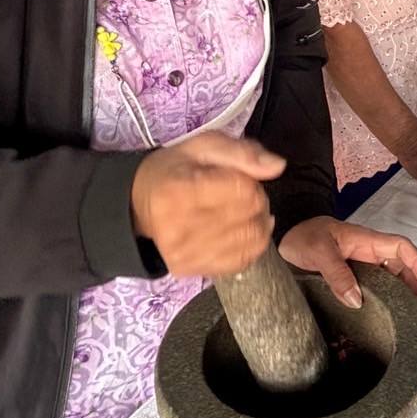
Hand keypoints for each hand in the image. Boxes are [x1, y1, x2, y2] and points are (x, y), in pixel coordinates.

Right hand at [130, 134, 283, 276]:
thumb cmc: (173, 170)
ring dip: (257, 221)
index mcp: (178, 191)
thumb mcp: (202, 147)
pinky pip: (244, 260)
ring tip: (240, 211)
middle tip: (239, 193)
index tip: (238, 176)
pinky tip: (240, 230)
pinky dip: (251, 243)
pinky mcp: (194, 271)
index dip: (252, 180)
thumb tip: (278, 166)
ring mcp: (187, 255)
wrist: (138, 207)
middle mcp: (180, 228)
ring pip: (253, 239)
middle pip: (252, 215)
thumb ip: (241, 152)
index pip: (245, 191)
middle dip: (256, 200)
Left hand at [279, 216, 416, 307]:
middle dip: (415, 287)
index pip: (400, 247)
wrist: (284, 238)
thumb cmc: (302, 235)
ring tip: (410, 318)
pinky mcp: (350, 278)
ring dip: (402, 296)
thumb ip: (337, 274)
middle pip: (401, 268)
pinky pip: (372, 288)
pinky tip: (384, 315)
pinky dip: (383, 300)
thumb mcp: (318, 250)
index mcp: (365, 240)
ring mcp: (360, 266)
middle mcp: (367, 253)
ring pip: (389, 280)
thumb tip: (357, 300)